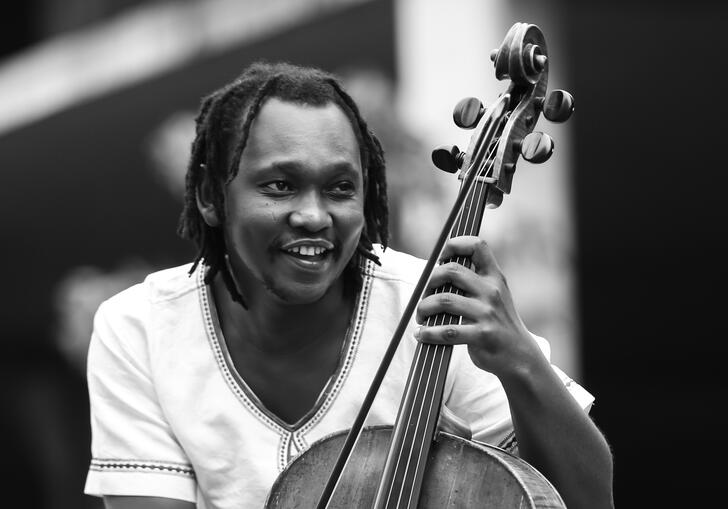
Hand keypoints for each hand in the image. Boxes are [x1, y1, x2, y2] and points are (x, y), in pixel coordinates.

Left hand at [415, 236, 543, 377]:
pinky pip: (447, 331)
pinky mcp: (482, 335)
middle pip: (451, 271)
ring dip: (424, 308)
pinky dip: (428, 333)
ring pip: (444, 300)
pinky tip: (422, 334)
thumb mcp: (494, 295)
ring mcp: (487, 313)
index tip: (440, 257)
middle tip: (423, 295)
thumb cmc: (497, 323)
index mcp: (494, 277)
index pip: (477, 246)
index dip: (454, 245)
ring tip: (421, 316)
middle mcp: (492, 291)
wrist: (520, 356)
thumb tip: (434, 273)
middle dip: (429, 281)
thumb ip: (473, 282)